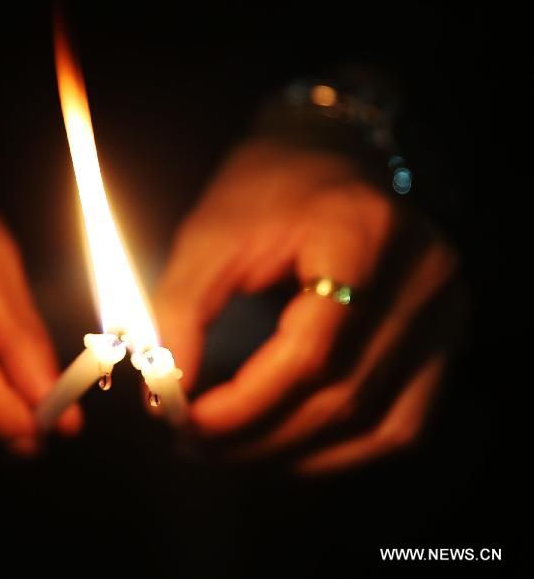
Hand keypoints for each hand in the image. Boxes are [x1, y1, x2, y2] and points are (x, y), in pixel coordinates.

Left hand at [155, 141, 463, 472]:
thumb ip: (181, 309)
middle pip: (344, 396)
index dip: (245, 402)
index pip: (312, 349)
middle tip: (191, 444)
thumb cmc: (265, 191)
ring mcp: (447, 314)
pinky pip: (398, 427)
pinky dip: (335, 452)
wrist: (327, 160)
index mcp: (361, 233)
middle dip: (258, 437)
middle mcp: (423, 277)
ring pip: (374, 426)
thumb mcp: (209, 235)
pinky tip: (278, 449)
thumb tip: (167, 394)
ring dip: (291, 454)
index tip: (184, 421)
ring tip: (223, 452)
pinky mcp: (446, 343)